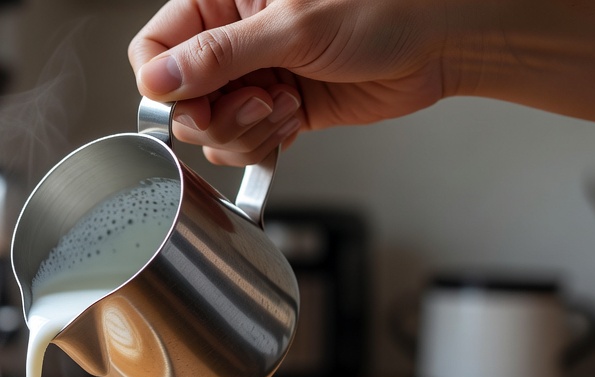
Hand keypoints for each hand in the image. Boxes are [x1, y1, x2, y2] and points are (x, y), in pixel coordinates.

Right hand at [129, 0, 458, 165]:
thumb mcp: (292, 27)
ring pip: (210, 127)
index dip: (162, 83)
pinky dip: (262, 143)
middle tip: (253, 105)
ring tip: (284, 107)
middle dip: (212, 115)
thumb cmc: (383, 6)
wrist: (440, 40)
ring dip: (244, 130)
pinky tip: (293, 119)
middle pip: (180, 98)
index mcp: (221, 1)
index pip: (155, 47)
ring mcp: (253, 76)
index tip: (186, 103)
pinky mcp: (277, 108)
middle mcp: (232, 39)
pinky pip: (242, 142)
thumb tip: (159, 80)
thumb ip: (219, 57)